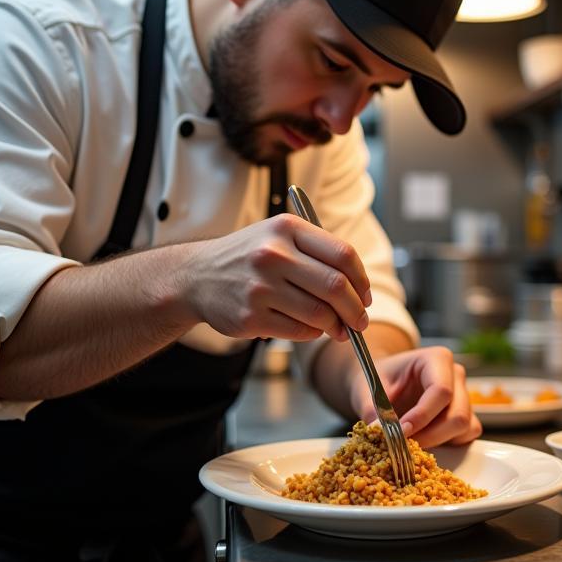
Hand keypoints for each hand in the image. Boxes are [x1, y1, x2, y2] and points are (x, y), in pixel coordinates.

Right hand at [182, 213, 371, 341]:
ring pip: (320, 313)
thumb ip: (318, 253)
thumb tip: (359, 289)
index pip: (343, 254)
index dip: (362, 279)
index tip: (365, 294)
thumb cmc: (248, 256)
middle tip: (360, 320)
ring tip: (339, 329)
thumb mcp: (278, 236)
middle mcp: (273, 255)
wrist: (196, 276)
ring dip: (337, 326)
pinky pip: (299, 330)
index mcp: (286, 228)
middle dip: (356, 309)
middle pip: (336, 286)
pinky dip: (313, 333)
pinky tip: (311, 329)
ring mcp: (260, 287)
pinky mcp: (250, 317)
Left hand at [349, 346, 481, 447]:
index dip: (422, 416)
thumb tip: (381, 435)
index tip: (401, 431)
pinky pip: (467, 434)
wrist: (386, 381)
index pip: (441, 390)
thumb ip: (374, 411)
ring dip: (436, 440)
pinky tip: (425, 440)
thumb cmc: (380, 379)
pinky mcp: (466, 414)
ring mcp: (464, 395)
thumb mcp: (371, 389)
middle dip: (429, 434)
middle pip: (457, 413)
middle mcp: (456, 375)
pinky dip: (447, 443)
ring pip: (463, 426)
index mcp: (437, 359)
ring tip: (409, 442)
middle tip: (402, 443)